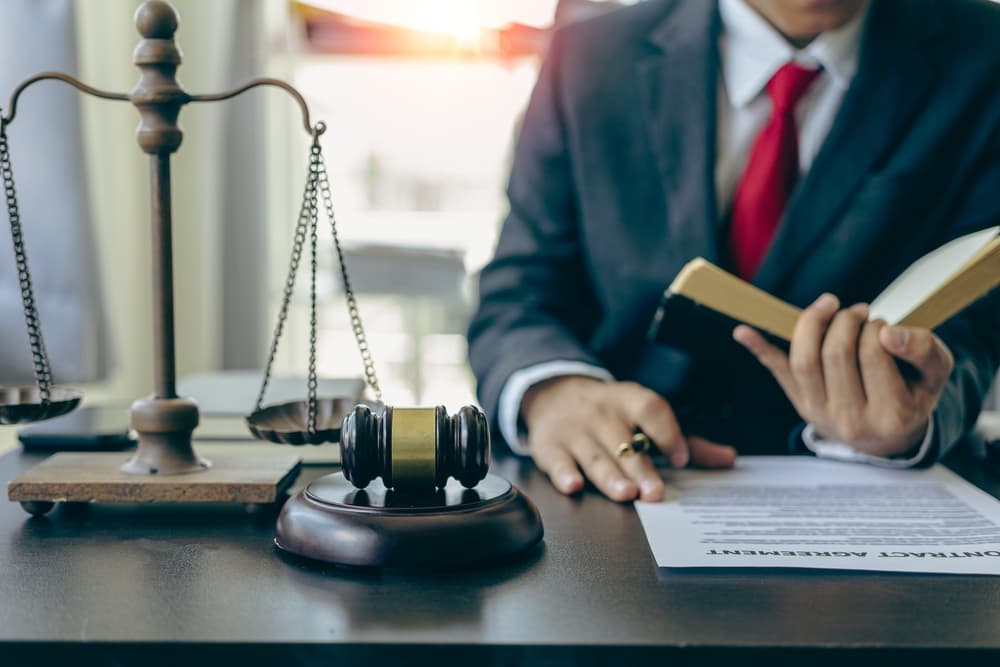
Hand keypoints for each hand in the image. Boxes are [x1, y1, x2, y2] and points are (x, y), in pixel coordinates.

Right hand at [521, 376, 736, 501]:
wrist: (553, 394)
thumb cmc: (612, 414)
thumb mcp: (644, 416)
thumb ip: (686, 440)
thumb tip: (729, 460)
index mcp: (629, 400)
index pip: (650, 409)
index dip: (667, 431)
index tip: (680, 456)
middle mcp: (601, 412)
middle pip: (623, 441)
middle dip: (640, 468)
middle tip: (655, 493)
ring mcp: (574, 430)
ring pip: (594, 455)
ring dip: (609, 476)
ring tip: (626, 494)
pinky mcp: (548, 446)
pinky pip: (556, 461)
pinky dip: (563, 474)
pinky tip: (573, 486)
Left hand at [734, 293, 953, 457]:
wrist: (888, 434)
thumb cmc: (913, 394)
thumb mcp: (934, 375)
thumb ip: (923, 350)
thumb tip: (888, 332)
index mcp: (890, 415)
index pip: (873, 354)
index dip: (876, 328)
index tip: (883, 326)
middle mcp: (850, 421)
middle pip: (835, 354)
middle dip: (846, 321)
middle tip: (860, 312)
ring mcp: (818, 413)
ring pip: (804, 360)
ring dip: (813, 323)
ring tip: (831, 308)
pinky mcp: (799, 402)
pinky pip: (777, 372)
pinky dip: (759, 348)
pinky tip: (742, 330)